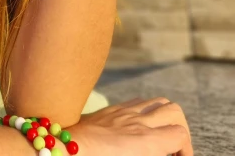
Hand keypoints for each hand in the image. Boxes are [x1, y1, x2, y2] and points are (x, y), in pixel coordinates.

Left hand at [67, 97, 193, 155]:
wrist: (64, 149)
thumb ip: (151, 153)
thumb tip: (162, 151)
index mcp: (145, 142)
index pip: (180, 134)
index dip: (186, 149)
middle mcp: (137, 121)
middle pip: (174, 111)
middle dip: (180, 129)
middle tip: (173, 149)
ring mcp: (123, 111)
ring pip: (157, 101)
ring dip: (165, 117)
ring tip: (160, 136)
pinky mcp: (110, 108)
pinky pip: (138, 101)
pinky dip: (147, 111)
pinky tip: (140, 127)